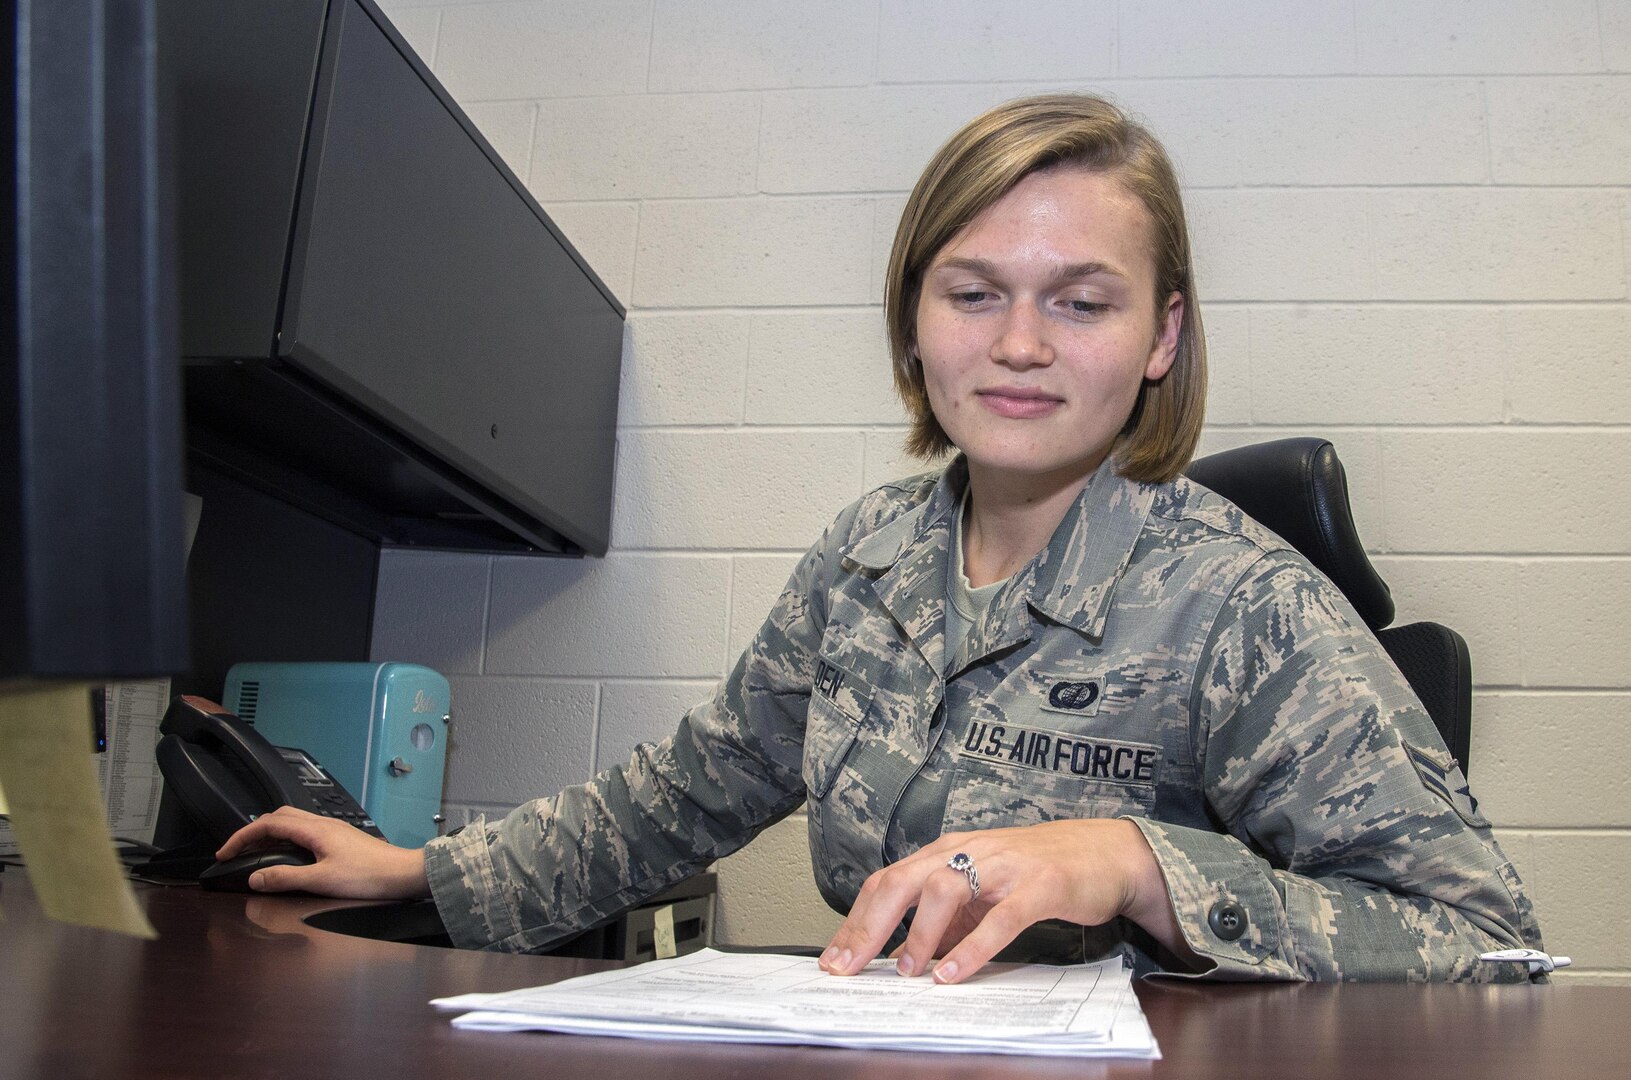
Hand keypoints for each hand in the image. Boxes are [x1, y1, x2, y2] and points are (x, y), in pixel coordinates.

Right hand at [213, 806, 431, 899]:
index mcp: (315, 829)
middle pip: (279, 817)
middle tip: (237, 852)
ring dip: (271, 835)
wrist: (403, 874)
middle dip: (253, 832)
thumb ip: (286, 879)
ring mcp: (333, 829)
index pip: (268, 823)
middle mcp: (323, 824)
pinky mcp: (341, 838)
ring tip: (256, 855)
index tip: (224, 853)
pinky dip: (287, 840)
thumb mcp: (322, 880)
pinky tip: (287, 856)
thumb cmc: (368, 876)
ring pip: (293, 823)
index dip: (242, 836)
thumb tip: (255, 878)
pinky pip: (306, 831)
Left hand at [817, 819, 1174, 983]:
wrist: (1105, 853)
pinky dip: (972, 948)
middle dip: (868, 927)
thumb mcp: (982, 893)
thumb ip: (946, 919)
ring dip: (919, 934)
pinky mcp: (1040, 885)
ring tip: (905, 971)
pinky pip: (1000, 918)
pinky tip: (953, 974)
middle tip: (847, 967)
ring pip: (945, 890)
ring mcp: (1004, 865)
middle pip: (903, 882)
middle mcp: (968, 851)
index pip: (888, 882)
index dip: (856, 920)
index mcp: (949, 852)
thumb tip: (904, 957)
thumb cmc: (1038, 873)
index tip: (834, 958)